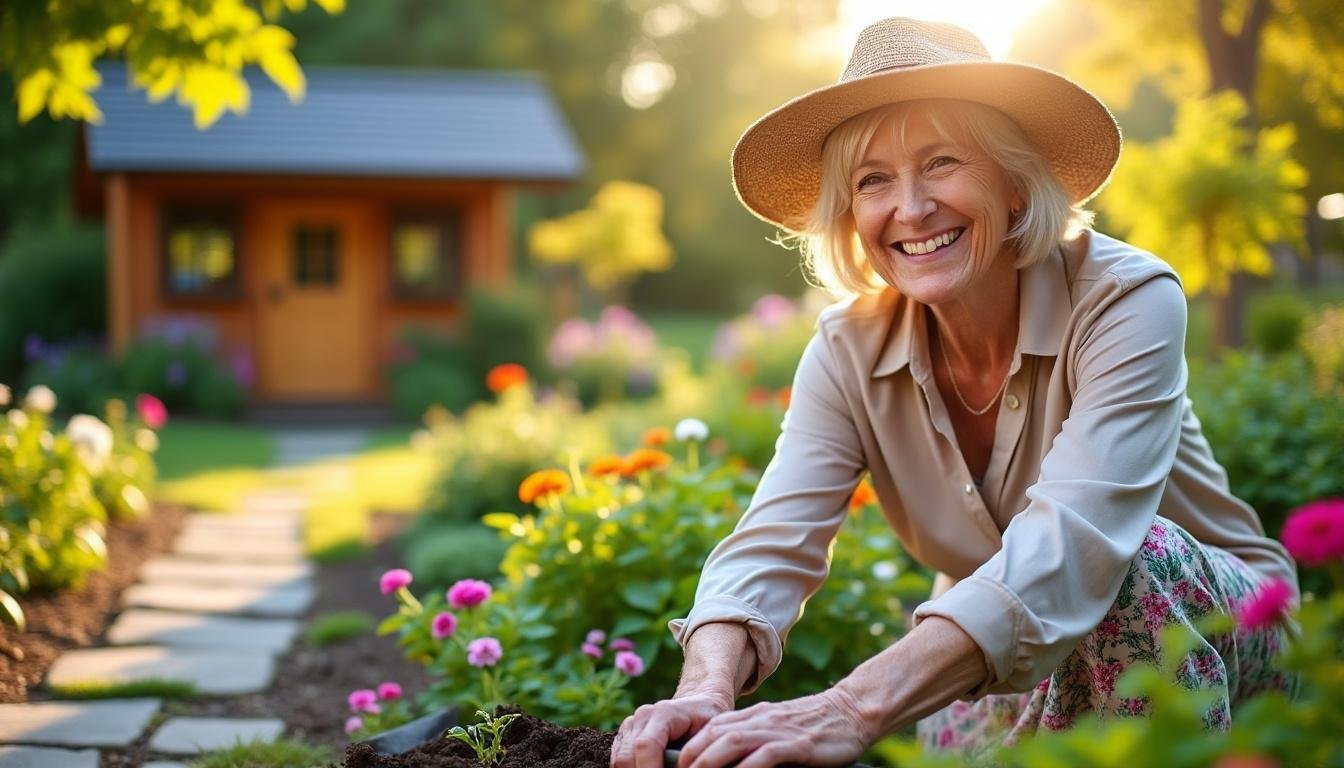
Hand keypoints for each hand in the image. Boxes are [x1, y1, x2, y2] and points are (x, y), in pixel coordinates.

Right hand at [611, 690, 733, 767]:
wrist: (698, 704)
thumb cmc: (708, 722)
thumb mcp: (708, 736)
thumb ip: (694, 755)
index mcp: (664, 713)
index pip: (646, 746)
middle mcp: (642, 716)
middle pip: (627, 757)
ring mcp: (630, 724)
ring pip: (619, 761)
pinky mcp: (625, 735)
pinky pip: (618, 760)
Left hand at [674, 687, 872, 767]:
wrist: (853, 710)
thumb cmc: (815, 725)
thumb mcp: (778, 726)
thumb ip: (754, 737)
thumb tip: (726, 757)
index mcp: (754, 715)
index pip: (710, 728)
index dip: (689, 746)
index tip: (674, 765)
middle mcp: (761, 719)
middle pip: (714, 734)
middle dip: (691, 756)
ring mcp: (779, 730)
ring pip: (733, 741)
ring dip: (709, 760)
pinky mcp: (799, 744)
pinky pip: (766, 755)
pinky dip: (747, 767)